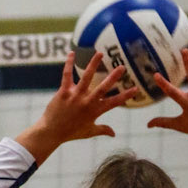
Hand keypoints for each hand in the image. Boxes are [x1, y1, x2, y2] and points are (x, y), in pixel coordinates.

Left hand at [18, 53, 138, 162]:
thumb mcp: (89, 132)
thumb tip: (114, 134)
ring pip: (86, 77)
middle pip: (103, 88)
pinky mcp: (64, 92)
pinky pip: (67, 75)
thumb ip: (103, 130)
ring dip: (93, 64)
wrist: (52, 132)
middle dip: (113, 77)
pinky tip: (72, 53)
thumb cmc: (71, 132)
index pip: (114, 102)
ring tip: (100, 53)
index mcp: (95, 111)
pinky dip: (68, 63)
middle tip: (122, 67)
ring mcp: (75, 96)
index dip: (126, 96)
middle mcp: (87, 102)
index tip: (136, 88)